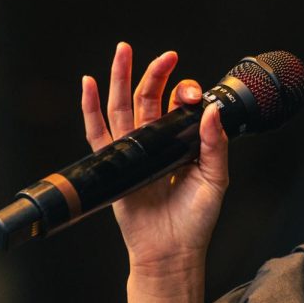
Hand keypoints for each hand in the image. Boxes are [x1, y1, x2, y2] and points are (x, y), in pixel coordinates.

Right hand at [80, 42, 228, 277]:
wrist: (172, 251)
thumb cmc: (194, 219)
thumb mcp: (215, 179)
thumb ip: (214, 145)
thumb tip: (210, 112)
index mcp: (181, 141)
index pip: (179, 106)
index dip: (185, 93)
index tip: (193, 93)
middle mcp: (156, 141)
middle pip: (150, 98)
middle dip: (155, 73)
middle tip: (165, 56)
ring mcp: (133, 150)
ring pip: (123, 107)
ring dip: (121, 78)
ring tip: (123, 51)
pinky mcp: (114, 164)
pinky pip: (98, 133)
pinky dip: (90, 108)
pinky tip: (87, 84)